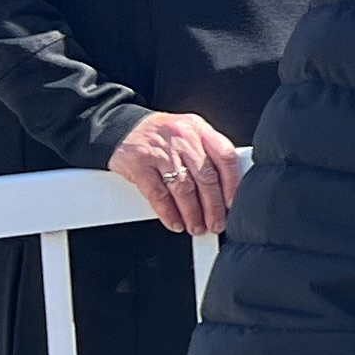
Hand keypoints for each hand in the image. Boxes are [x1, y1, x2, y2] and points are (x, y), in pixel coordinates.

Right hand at [108, 108, 242, 234]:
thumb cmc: (160, 134)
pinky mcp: (139, 164)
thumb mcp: (189, 132)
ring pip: (183, 188)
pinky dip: (168, 212)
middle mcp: (182, 139)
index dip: (232, 183)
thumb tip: (228, 185)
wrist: (121, 128)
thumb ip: (208, 152)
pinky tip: (175, 222)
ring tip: (197, 226)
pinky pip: (158, 194)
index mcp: (199, 130)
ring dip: (192, 213)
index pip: (225, 156)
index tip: (233, 203)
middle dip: (213, 207)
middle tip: (216, 223)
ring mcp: (160, 152)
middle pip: (206, 177)